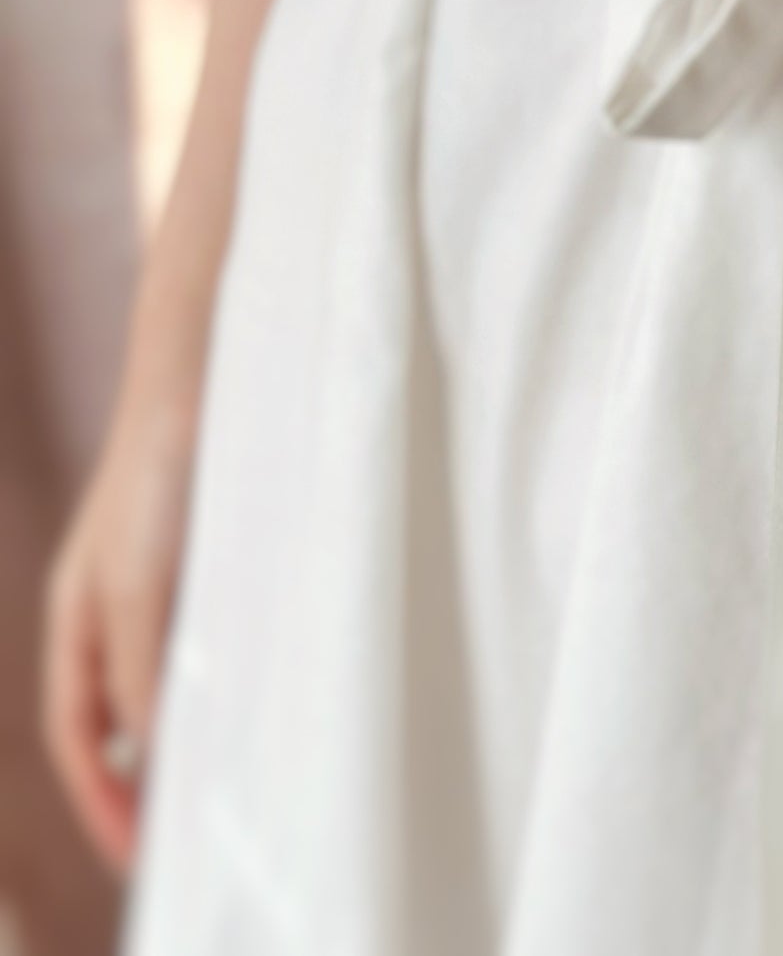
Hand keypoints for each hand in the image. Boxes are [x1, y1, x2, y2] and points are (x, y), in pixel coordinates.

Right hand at [42, 356, 201, 872]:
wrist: (205, 369)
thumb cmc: (161, 471)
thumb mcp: (137, 585)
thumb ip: (137, 670)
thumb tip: (146, 751)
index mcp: (78, 617)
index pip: (79, 734)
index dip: (104, 800)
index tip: (143, 859)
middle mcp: (114, 605)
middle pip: (113, 720)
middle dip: (138, 786)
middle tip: (181, 845)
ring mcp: (161, 581)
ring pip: (161, 684)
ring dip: (182, 740)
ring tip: (221, 793)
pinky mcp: (211, 557)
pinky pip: (204, 643)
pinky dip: (218, 687)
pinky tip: (257, 704)